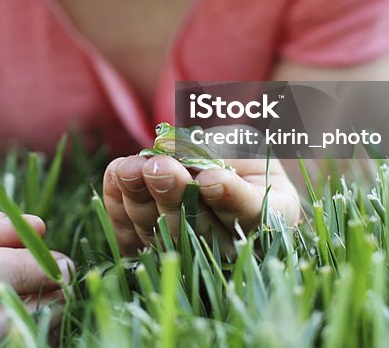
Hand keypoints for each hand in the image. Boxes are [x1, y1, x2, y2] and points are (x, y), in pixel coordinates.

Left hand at [102, 155, 301, 257]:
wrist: (214, 156)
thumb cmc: (239, 144)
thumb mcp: (241, 136)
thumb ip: (221, 144)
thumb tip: (172, 147)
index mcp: (270, 216)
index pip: (253, 214)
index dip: (231, 198)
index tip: (212, 178)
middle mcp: (230, 244)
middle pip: (201, 231)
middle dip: (176, 195)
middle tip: (161, 166)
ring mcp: (186, 251)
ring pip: (162, 232)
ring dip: (142, 197)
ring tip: (131, 167)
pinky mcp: (148, 246)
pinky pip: (130, 232)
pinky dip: (120, 202)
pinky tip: (117, 173)